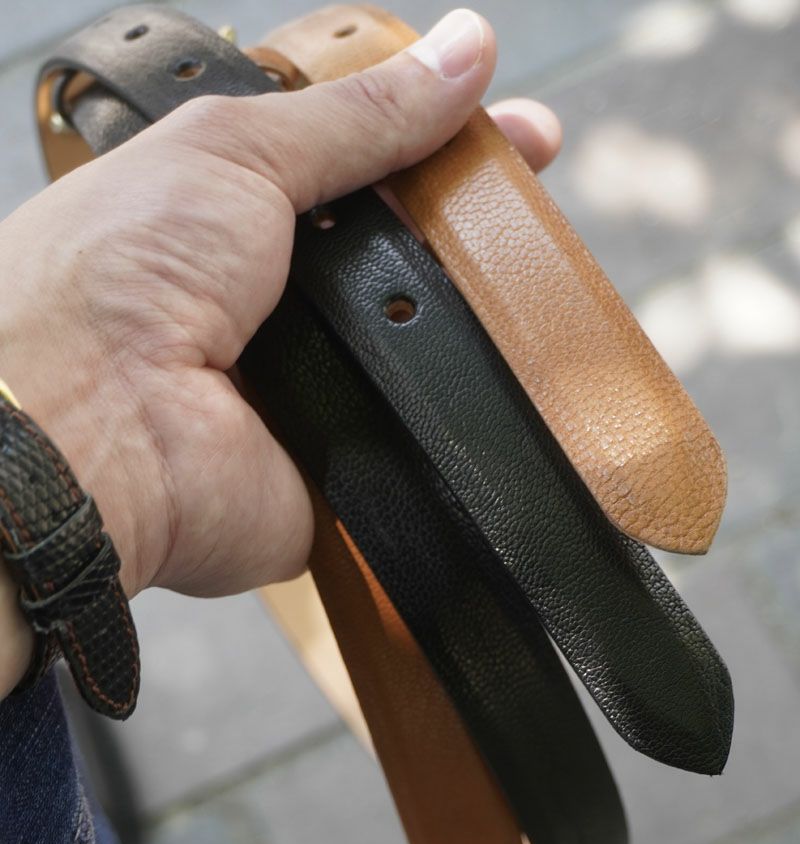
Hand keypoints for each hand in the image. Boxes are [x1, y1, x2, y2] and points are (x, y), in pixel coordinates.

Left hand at [0, 9, 560, 694]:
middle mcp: (281, 309)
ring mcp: (316, 393)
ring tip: (537, 281)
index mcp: (244, 223)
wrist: (91, 432)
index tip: (518, 133)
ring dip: (475, 324)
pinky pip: (423, 445)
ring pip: (427, 354)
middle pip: (406, 261)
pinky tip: (512, 383)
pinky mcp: (343, 473)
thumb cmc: (117, 278)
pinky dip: (459, 419)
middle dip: (476, 231)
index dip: (444, 145)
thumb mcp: (237, 151)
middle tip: (538, 197)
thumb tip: (462, 52)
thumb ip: (357, 115)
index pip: (368, 171)